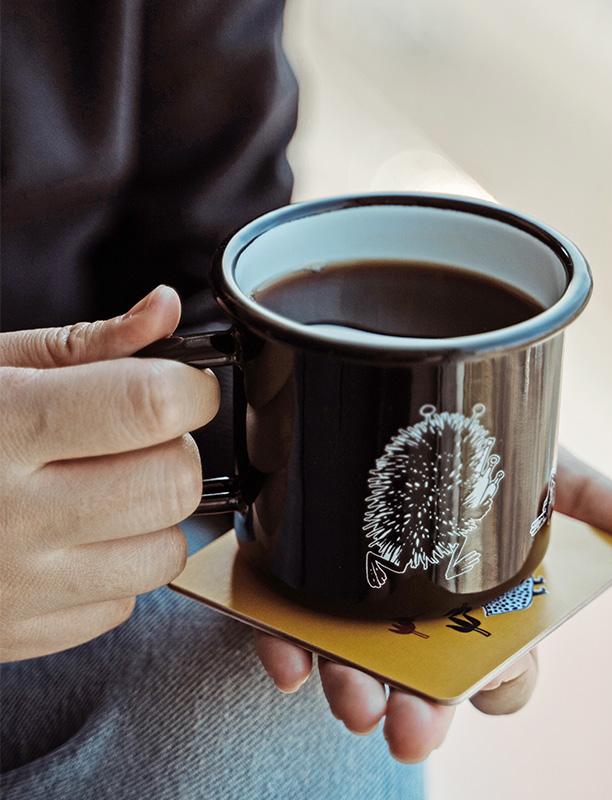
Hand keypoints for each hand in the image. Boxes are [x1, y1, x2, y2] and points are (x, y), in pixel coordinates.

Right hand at [0, 287, 219, 661]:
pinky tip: (70, 540)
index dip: (189, 390)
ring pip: (164, 554)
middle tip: (139, 440)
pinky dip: (112, 569)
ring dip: (153, 517)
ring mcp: (15, 588)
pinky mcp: (18, 633)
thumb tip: (165, 310)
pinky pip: (120, 604)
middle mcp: (9, 516)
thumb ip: (88, 343)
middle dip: (175, 452)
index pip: (149, 407)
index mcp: (3, 427)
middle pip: (173, 484)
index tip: (183, 387)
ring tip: (103, 490)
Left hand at [254, 446, 611, 761]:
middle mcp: (418, 617)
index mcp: (479, 605)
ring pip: (354, 670)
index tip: (491, 680)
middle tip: (412, 729)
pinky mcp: (297, 586)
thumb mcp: (538, 462)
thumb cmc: (472, 447)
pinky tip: (289, 656)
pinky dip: (285, 649)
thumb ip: (596, 500)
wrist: (387, 403)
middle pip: (424, 687)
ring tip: (355, 699)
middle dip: (422, 717)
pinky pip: (285, 631)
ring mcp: (355, 607)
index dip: (498, 685)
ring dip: (355, 693)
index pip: (498, 670)